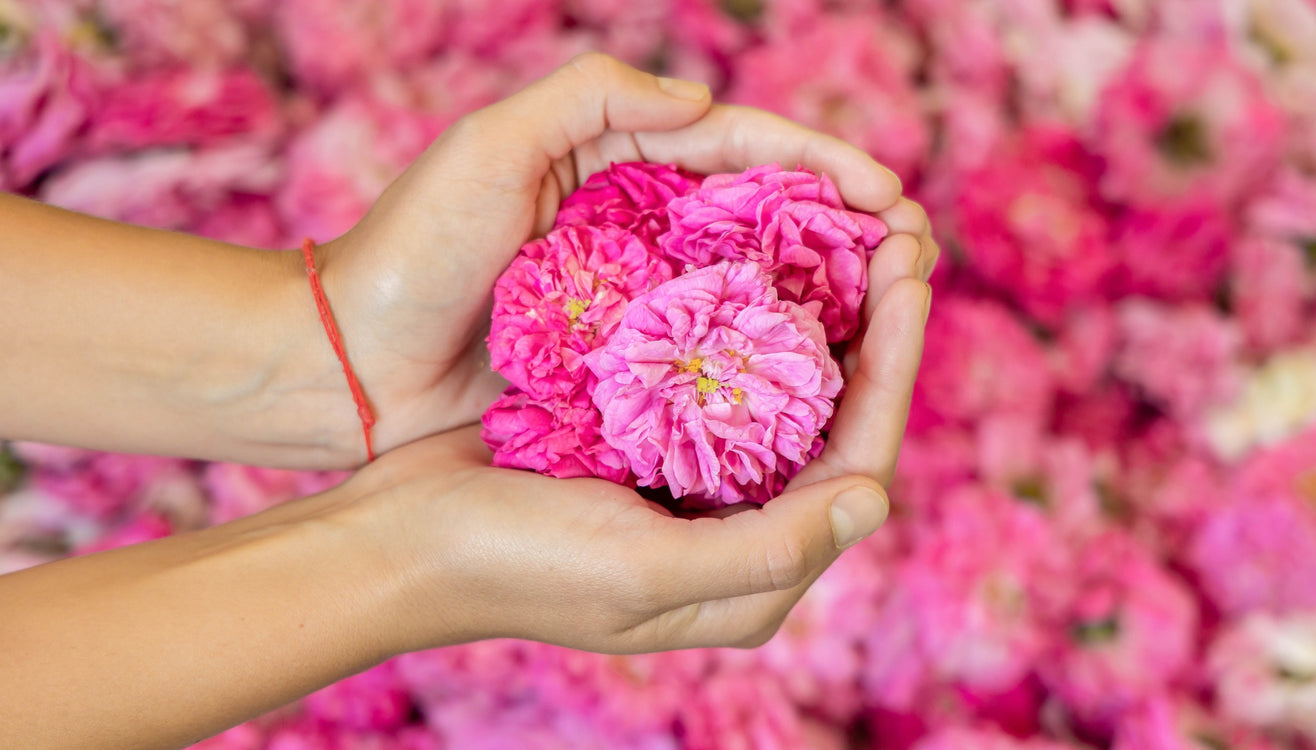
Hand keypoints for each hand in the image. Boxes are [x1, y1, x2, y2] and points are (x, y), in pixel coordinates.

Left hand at [297, 53, 938, 464]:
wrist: (348, 368)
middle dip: (849, 229)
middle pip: (767, 218)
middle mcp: (641, 231)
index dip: (823, 168)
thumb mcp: (490, 147)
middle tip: (917, 256)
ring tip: (897, 312)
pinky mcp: (628, 369)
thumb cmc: (410, 252)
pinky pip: (718, 356)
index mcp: (616, 163)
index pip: (742, 151)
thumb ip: (592, 96)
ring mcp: (639, 303)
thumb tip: (705, 100)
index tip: (890, 197)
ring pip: (755, 288)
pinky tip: (826, 374)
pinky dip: (775, 356)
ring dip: (830, 295)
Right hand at [336, 255, 929, 652]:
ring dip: (825, 315)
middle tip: (902, 238)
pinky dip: (755, 318)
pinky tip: (771, 259)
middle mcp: (740, 534)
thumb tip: (875, 498)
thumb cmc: (516, 566)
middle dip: (875, 331)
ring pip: (789, 392)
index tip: (911, 282)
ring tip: (857, 234)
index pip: (857, 469)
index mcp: (753, 579)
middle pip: (836, 424)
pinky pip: (727, 374)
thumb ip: (768, 550)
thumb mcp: (645, 574)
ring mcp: (697, 486)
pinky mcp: (654, 442)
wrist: (398, 541)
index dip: (894, 373)